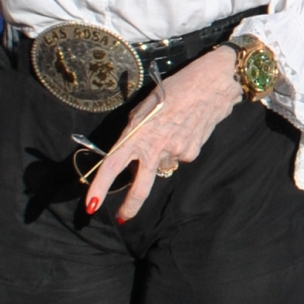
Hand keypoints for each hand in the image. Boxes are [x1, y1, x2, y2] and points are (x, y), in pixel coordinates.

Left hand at [86, 46, 246, 220]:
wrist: (211, 85)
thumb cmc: (174, 88)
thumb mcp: (145, 105)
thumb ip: (135, 129)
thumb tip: (130, 147)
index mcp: (137, 133)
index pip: (112, 165)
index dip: (100, 187)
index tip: (92, 205)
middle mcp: (155, 147)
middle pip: (140, 187)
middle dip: (130, 206)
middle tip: (123, 217)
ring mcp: (175, 153)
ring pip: (162, 164)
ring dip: (161, 156)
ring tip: (171, 130)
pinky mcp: (192, 154)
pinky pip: (178, 157)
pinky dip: (178, 148)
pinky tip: (185, 130)